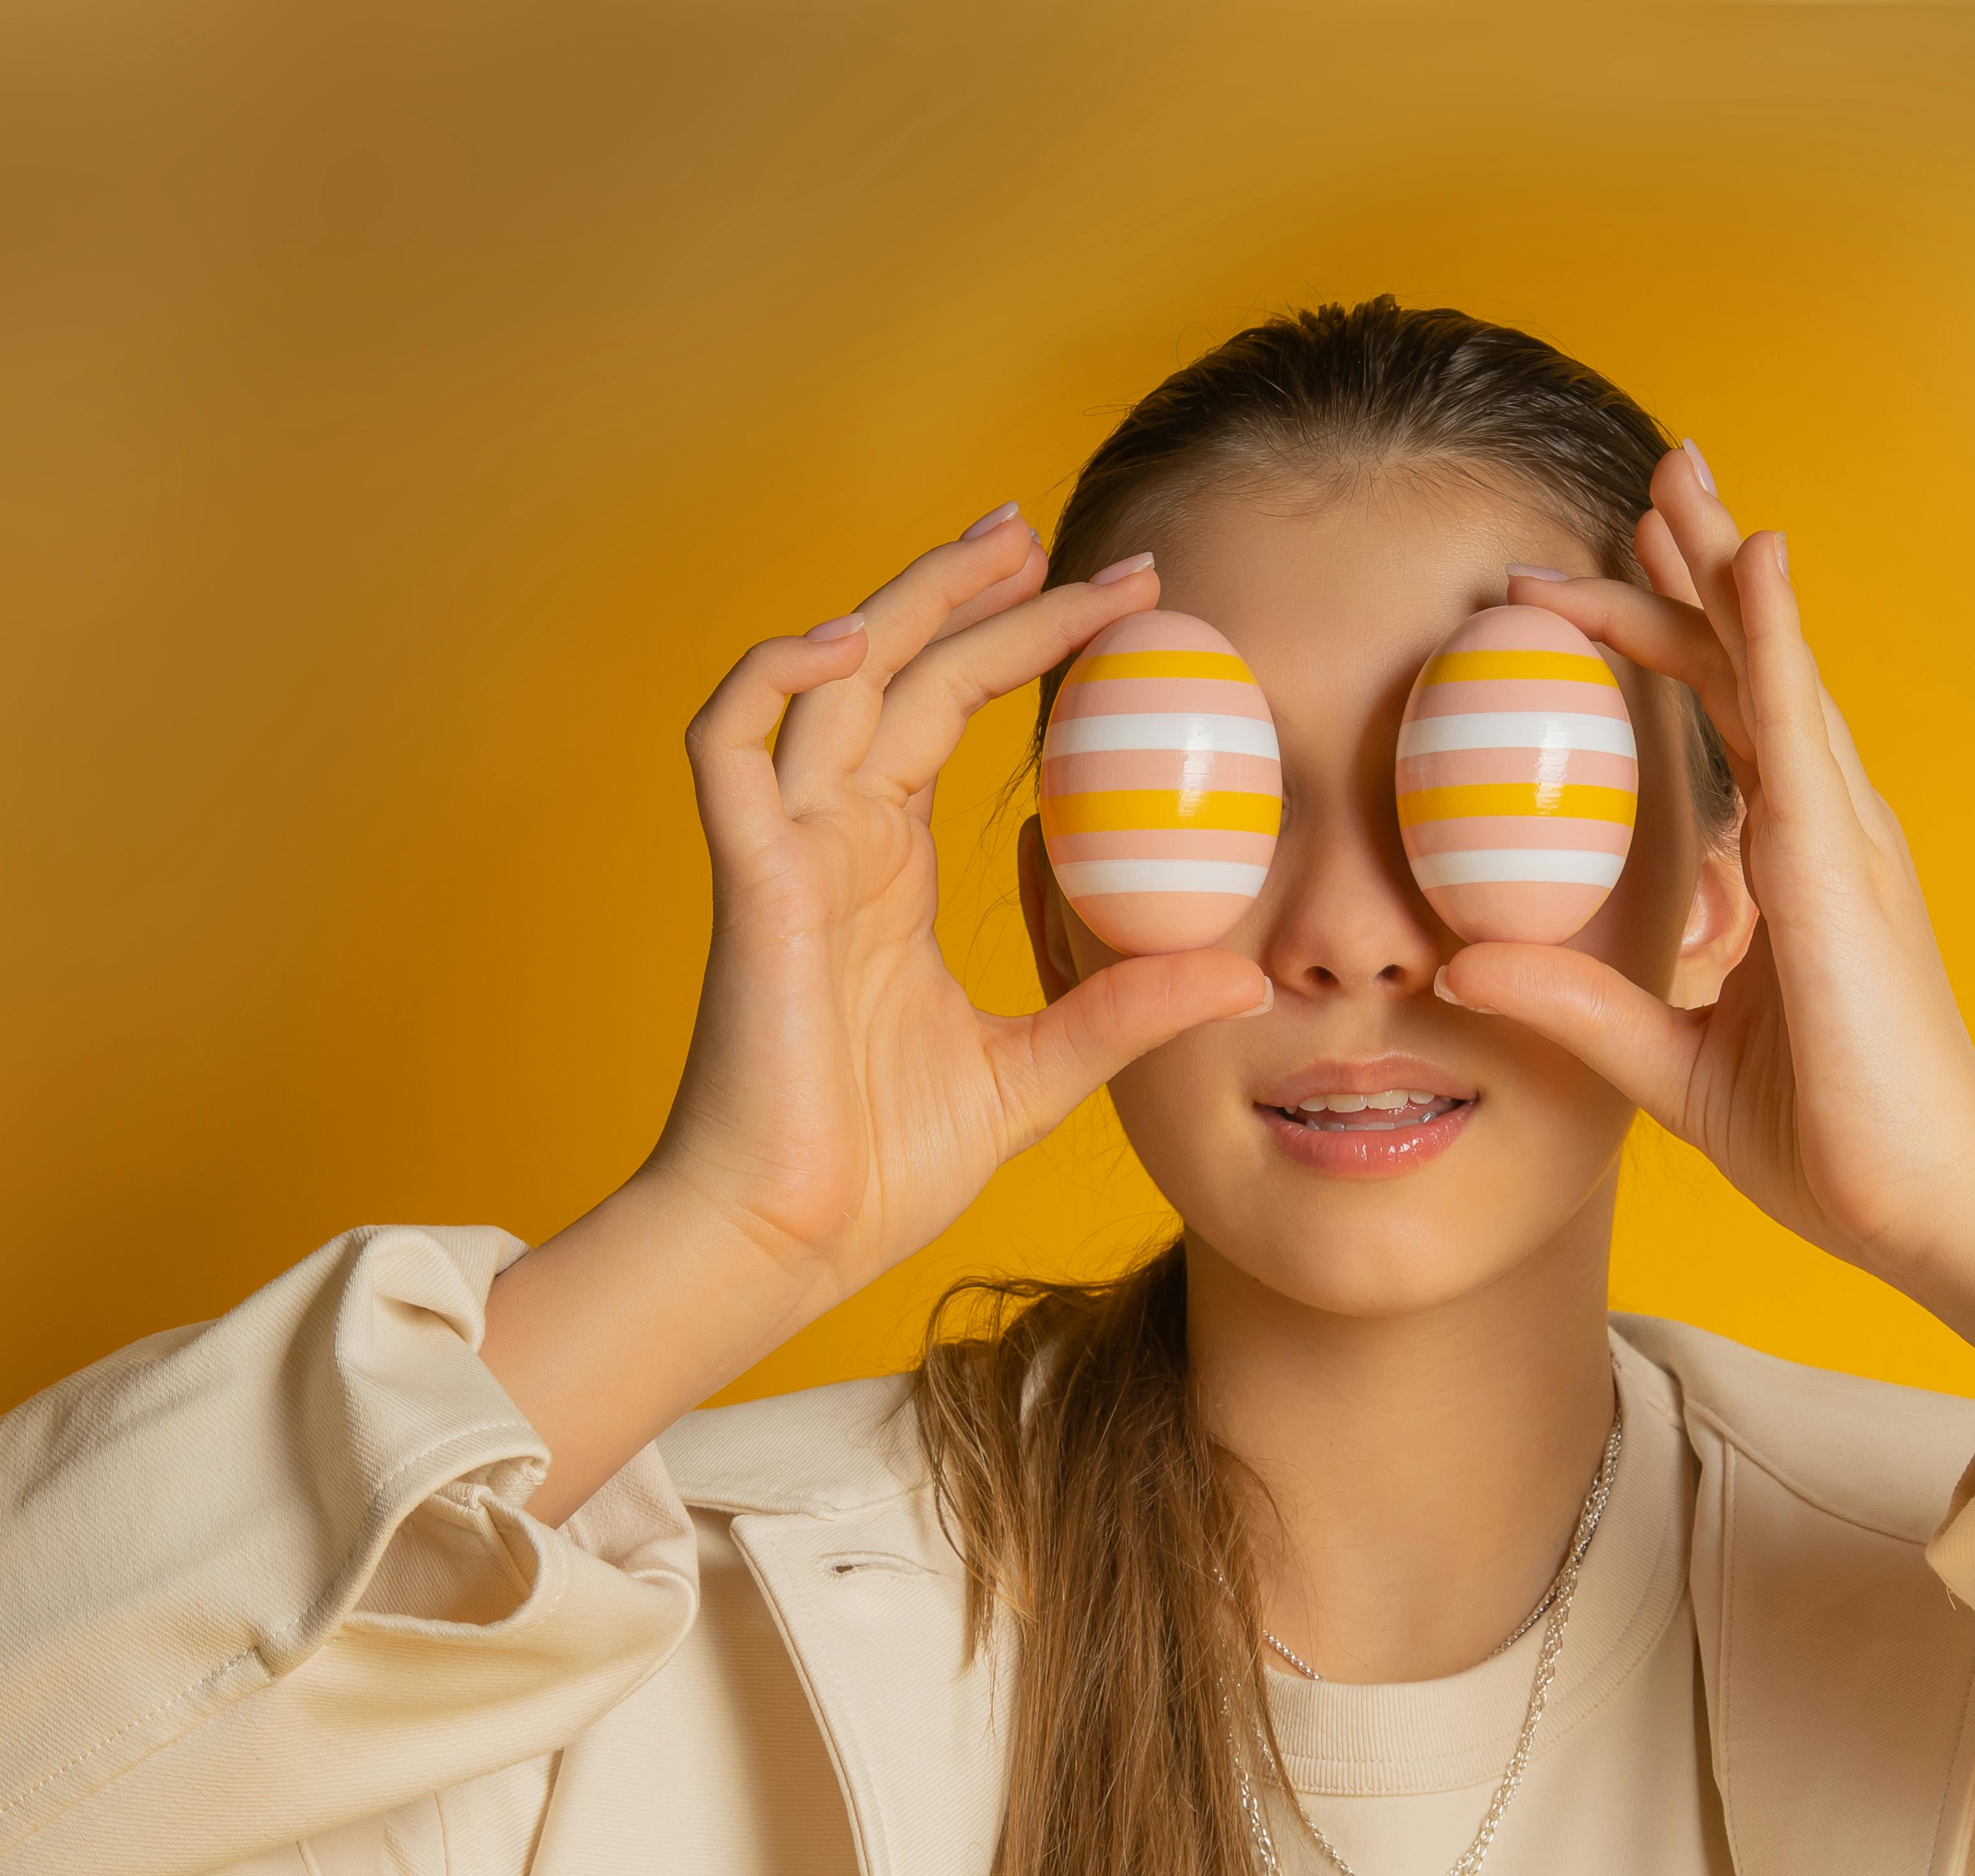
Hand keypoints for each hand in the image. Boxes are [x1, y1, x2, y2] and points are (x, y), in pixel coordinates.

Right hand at [480, 513, 1267, 1515]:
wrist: (789, 1241)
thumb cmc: (879, 1166)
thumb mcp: (1042, 1072)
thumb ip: (1128, 1009)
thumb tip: (1246, 977)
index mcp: (885, 867)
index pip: (951, 708)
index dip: (1024, 640)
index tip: (1120, 596)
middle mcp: (831, 838)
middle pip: (895, 664)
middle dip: (973, 588)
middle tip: (1064, 535)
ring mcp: (784, 854)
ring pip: (824, 677)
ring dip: (903, 600)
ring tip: (994, 544)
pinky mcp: (749, 887)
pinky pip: (727, 745)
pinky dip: (770, 677)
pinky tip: (844, 640)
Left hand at [1452, 447, 1974, 1368]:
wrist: (1927, 1211)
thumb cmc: (1833, 1146)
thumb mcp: (1667, 1063)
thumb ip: (1577, 1004)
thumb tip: (1465, 961)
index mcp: (1798, 870)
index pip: (1727, 723)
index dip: (1667, 643)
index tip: (1592, 588)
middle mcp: (1828, 832)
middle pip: (1751, 665)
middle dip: (1696, 566)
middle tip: (1648, 475)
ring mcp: (1843, 839)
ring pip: (1772, 665)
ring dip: (1722, 565)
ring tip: (1678, 474)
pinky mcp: (1837, 866)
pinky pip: (1796, 721)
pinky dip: (1771, 629)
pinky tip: (1749, 555)